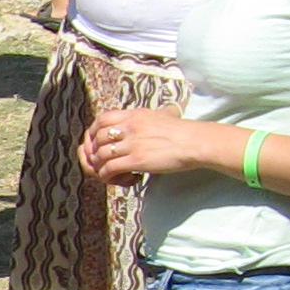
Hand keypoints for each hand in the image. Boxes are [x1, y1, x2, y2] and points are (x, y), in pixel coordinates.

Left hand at [80, 108, 220, 183]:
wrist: (196, 143)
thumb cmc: (184, 132)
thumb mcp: (166, 115)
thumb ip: (159, 113)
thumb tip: (170, 109)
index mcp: (134, 115)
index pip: (100, 120)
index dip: (93, 134)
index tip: (98, 145)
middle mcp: (129, 127)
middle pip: (96, 140)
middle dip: (95, 155)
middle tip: (106, 165)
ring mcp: (132, 143)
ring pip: (100, 157)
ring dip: (104, 169)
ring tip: (119, 175)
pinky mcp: (136, 160)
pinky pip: (109, 170)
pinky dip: (110, 178)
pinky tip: (128, 179)